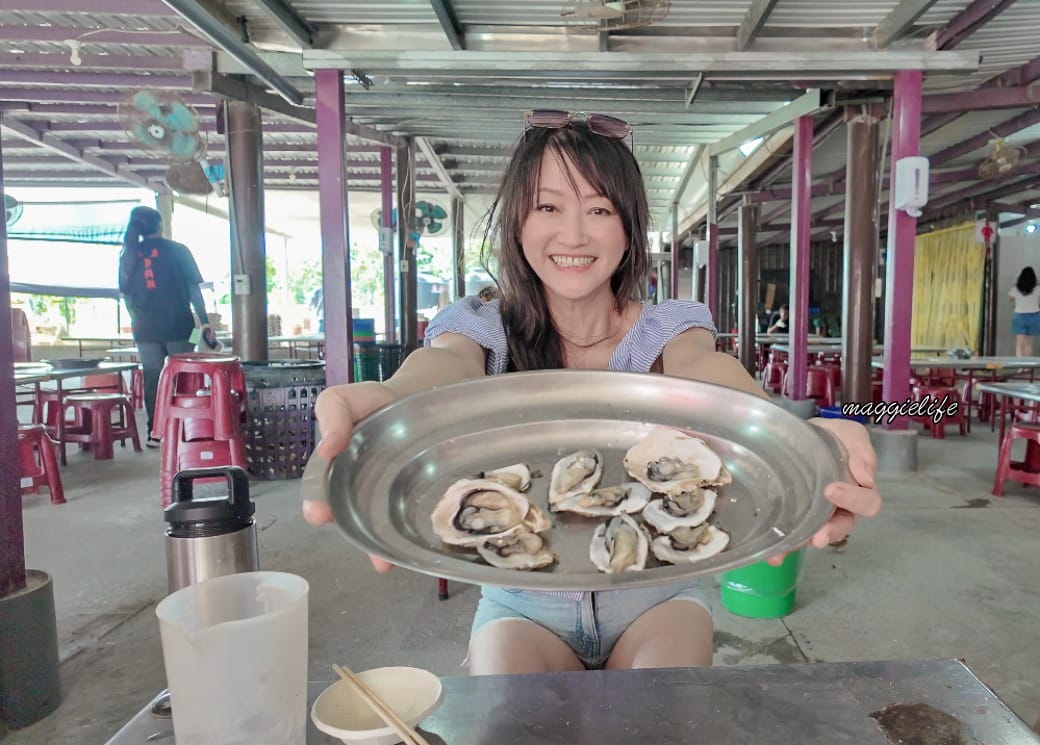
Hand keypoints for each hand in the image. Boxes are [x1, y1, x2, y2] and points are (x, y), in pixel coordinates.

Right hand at [302, 380, 398, 572]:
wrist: (417, 397)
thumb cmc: (373, 402)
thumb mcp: (343, 400)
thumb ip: (332, 415)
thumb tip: (326, 449)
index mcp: (336, 469)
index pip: (321, 492)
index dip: (318, 504)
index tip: (319, 512)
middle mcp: (358, 489)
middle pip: (350, 517)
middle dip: (350, 530)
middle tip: (355, 537)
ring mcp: (387, 495)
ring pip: (378, 526)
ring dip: (377, 545)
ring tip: (382, 561)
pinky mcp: (414, 497)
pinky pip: (408, 520)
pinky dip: (407, 537)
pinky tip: (410, 550)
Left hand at [766, 417, 880, 565]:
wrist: (799, 434)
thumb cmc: (832, 437)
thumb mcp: (850, 435)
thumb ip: (861, 451)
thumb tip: (866, 476)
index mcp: (858, 490)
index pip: (867, 503)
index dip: (853, 500)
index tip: (831, 490)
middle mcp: (841, 509)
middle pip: (842, 527)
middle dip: (829, 533)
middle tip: (817, 537)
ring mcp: (818, 516)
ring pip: (814, 536)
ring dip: (800, 545)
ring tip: (782, 553)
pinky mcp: (797, 518)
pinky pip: (793, 535)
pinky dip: (782, 546)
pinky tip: (769, 551)